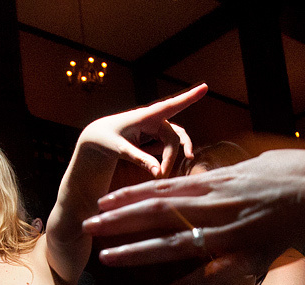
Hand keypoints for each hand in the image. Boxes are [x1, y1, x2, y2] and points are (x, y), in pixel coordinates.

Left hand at [77, 84, 206, 177]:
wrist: (99, 137)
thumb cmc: (107, 139)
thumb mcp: (121, 150)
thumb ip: (141, 160)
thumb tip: (160, 174)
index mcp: (146, 115)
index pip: (171, 105)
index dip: (189, 98)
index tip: (205, 87)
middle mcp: (155, 118)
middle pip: (174, 137)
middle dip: (171, 157)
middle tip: (162, 176)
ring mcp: (157, 126)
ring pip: (175, 140)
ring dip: (173, 156)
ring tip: (164, 174)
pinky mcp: (157, 134)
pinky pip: (169, 145)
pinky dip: (165, 156)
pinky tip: (153, 163)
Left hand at [82, 148, 304, 284]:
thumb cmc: (298, 173)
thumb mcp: (255, 167)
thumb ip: (229, 179)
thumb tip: (213, 178)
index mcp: (216, 183)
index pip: (162, 187)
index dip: (129, 194)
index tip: (104, 199)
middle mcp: (214, 207)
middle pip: (155, 214)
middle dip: (118, 220)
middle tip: (88, 224)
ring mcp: (227, 234)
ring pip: (172, 245)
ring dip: (137, 253)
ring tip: (107, 258)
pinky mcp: (246, 257)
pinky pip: (208, 276)